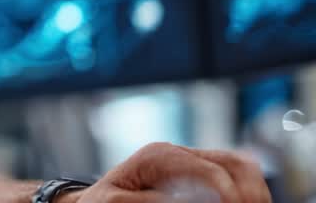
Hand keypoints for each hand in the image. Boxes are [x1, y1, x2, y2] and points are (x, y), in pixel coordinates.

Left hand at [66, 142, 269, 202]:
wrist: (97, 200)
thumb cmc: (103, 201)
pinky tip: (248, 202)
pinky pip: (231, 174)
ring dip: (253, 188)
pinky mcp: (196, 173)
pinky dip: (245, 188)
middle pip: (232, 161)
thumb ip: (148, 201)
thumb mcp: (116, 201)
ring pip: (237, 165)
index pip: (208, 169)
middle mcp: (177, 153)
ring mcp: (189, 161)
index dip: (228, 192)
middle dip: (250, 188)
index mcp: (158, 156)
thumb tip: (179, 201)